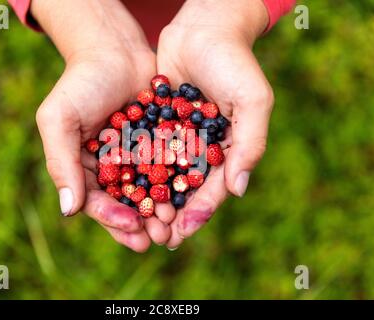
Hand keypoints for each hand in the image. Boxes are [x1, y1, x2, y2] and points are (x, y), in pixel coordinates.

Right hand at [32, 0, 170, 251]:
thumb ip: (61, 162)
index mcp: (84, 168)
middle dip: (140, 224)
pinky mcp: (158, 145)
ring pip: (149, 193)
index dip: (112, 216)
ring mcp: (136, 159)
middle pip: (125, 204)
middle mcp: (110, 168)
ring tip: (174, 227)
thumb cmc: (81, 83)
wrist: (114, 50)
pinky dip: (177, 185)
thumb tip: (68, 210)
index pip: (95, 201)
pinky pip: (169, 169)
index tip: (130, 225)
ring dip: (160, 212)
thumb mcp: (60, 119)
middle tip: (157, 239)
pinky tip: (189, 196)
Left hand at [157, 0, 273, 248]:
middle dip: (171, 214)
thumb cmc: (235, 63)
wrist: (203, 28)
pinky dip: (134, 170)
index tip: (182, 232)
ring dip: (150, 200)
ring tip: (136, 221)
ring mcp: (177, 138)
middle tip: (155, 238)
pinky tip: (120, 187)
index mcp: (227, 150)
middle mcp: (201, 149)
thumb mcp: (253, 101)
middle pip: (184, 189)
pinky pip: (144, 151)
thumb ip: (250, 144)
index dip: (200, 211)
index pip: (214, 188)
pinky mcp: (155, 124)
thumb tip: (239, 190)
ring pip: (162, 176)